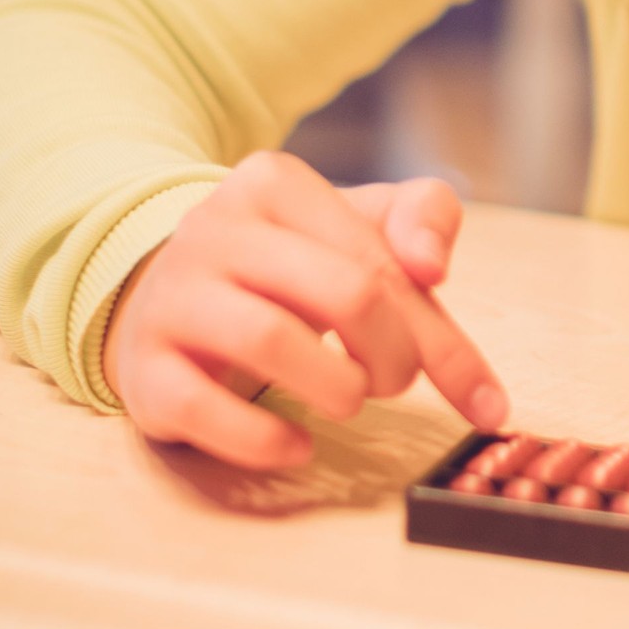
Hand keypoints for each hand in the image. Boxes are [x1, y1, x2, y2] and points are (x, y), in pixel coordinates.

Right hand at [101, 152, 506, 469]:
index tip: (485, 402)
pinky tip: (295, 445)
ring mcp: (173, 298)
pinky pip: (204, 408)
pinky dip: (264, 438)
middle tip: (394, 383)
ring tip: (347, 401)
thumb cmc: (281, 264)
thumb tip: (434, 263)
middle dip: (395, 356)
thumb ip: (419, 218)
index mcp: (275, 184)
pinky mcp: (143, 369)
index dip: (444, 340)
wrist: (156, 290)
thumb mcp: (351, 221)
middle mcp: (216, 229)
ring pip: (270, 339)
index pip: (384, 260)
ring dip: (336, 389)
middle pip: (345, 292)